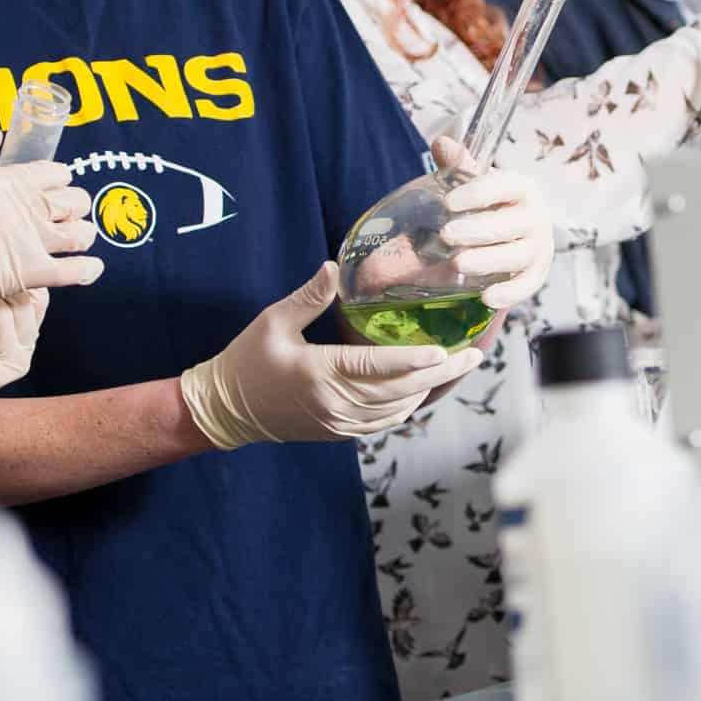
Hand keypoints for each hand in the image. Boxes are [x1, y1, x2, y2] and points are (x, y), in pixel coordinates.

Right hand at [0, 131, 100, 340]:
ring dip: (84, 234)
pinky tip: (90, 268)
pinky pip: (75, 271)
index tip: (54, 189)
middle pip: (74, 200)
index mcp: (3, 179)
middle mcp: (22, 207)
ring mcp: (27, 241)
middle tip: (66, 215)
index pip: (55, 172)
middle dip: (75, 206)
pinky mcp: (27, 274)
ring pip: (80, 234)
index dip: (60, 180)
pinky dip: (89, 270)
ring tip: (77, 239)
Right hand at [179, 263, 481, 450]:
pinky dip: (407, 407)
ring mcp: (338, 422)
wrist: (226, 410)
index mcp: (319, 372)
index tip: (446, 351)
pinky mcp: (338, 432)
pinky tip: (424, 389)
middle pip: (398, 392)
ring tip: (457, 368)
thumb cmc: (247, 359)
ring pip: (396, 410)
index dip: (414, 360)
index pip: (376, 367)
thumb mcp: (273, 321)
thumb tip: (334, 268)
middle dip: (440, 375)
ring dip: (428, 390)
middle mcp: (334, 403)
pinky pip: (382, 423)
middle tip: (474, 357)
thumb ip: (308, 297)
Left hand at [430, 137, 553, 311]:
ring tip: (458, 264)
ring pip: (518, 255)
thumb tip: (442, 143)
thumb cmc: (490, 204)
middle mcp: (537, 217)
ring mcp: (540, 247)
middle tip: (446, 235)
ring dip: (488, 260)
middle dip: (477, 230)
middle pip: (510, 224)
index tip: (449, 202)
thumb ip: (459, 165)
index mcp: (523, 188)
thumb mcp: (476, 183)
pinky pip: (527, 285)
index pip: (504, 186)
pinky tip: (486, 297)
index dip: (478, 194)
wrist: (511, 233)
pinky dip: (510, 292)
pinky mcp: (537, 274)